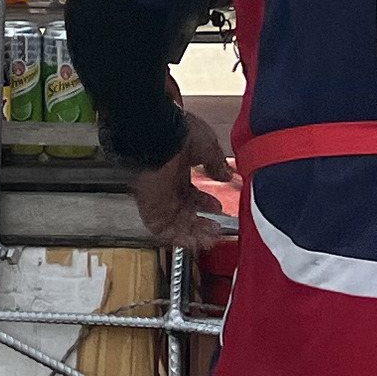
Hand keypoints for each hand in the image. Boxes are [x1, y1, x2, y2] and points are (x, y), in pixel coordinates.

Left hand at [127, 124, 236, 252]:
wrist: (158, 136)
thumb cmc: (179, 133)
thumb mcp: (207, 147)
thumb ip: (216, 164)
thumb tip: (227, 174)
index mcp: (178, 170)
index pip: (191, 194)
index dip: (206, 204)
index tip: (219, 209)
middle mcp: (166, 185)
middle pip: (184, 212)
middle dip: (201, 223)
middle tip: (216, 230)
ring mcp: (157, 198)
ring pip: (176, 224)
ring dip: (194, 234)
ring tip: (210, 239)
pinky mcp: (149, 208)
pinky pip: (162, 230)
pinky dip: (178, 238)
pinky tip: (195, 242)